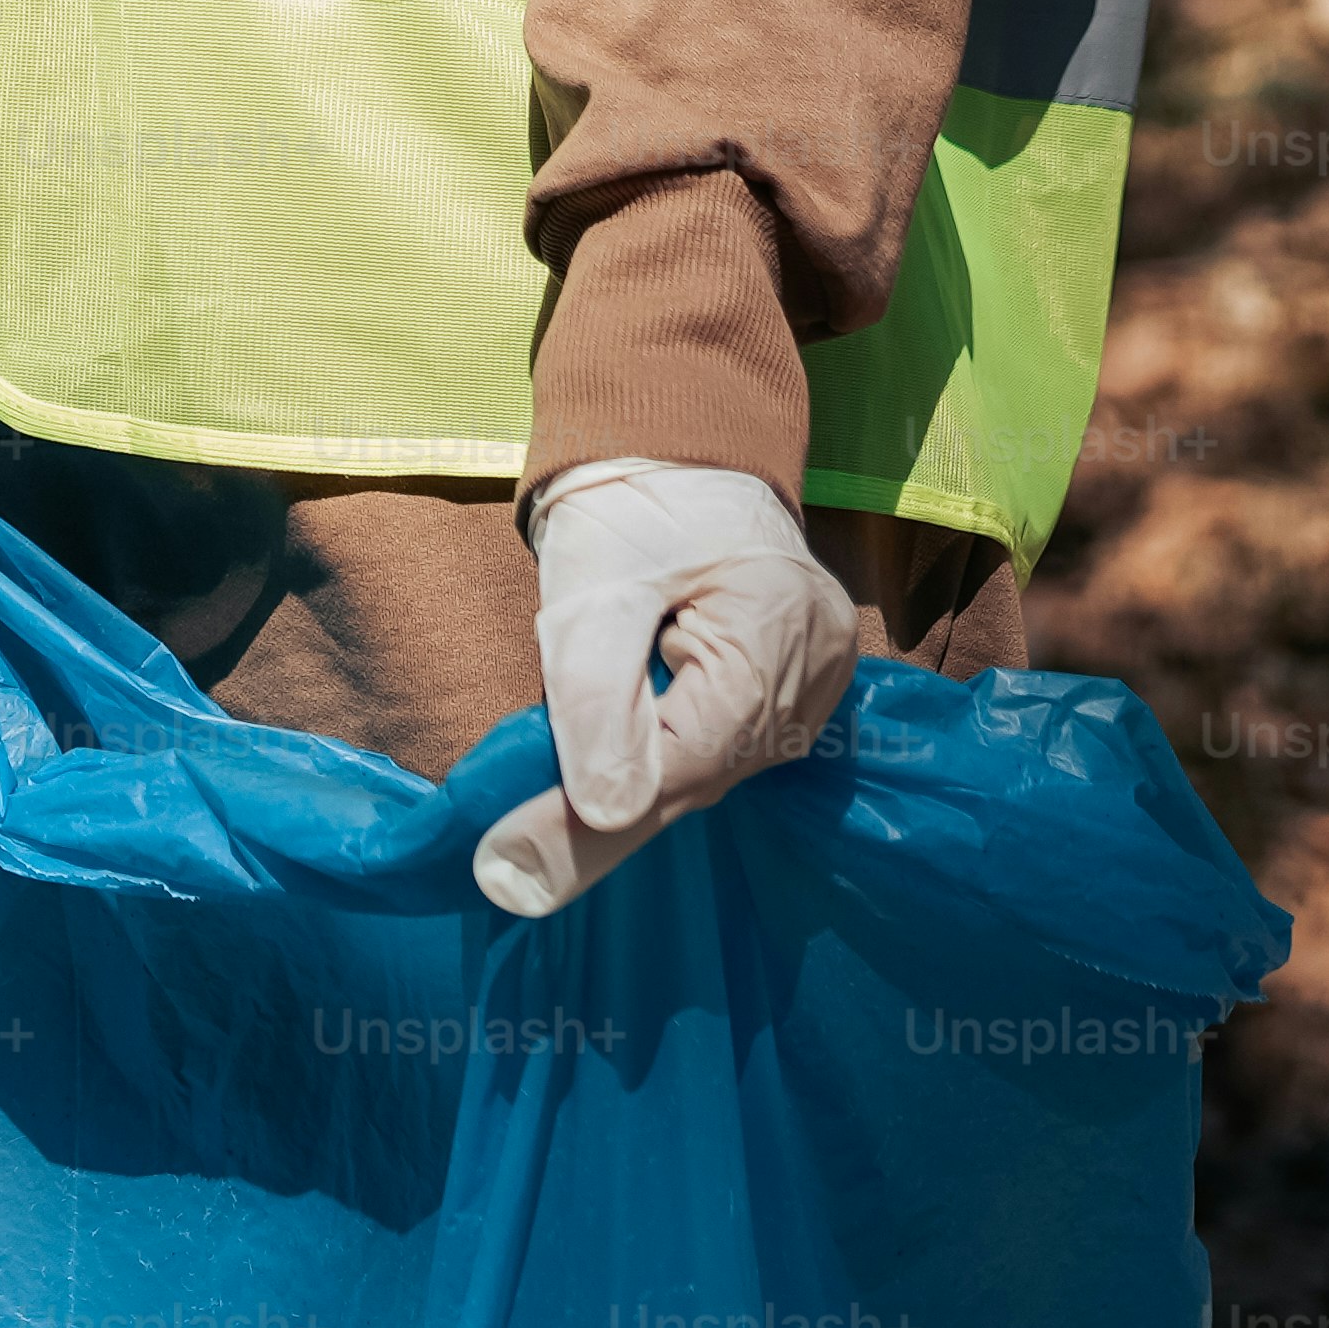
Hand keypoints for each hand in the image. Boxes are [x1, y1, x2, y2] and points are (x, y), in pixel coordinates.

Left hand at [470, 456, 860, 917]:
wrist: (676, 458)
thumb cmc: (628, 511)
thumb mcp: (589, 599)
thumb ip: (597, 705)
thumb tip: (605, 815)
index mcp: (779, 634)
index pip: (688, 763)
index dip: (596, 823)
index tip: (508, 869)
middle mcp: (820, 669)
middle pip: (704, 776)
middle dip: (611, 811)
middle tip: (509, 863)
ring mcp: (819, 680)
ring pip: (714, 770)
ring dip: (637, 787)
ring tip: (551, 812)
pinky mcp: (800, 684)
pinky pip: (728, 748)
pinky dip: (666, 761)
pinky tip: (619, 761)